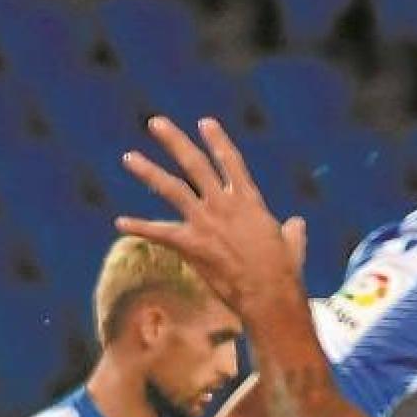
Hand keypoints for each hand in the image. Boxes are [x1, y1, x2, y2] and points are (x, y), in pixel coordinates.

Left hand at [116, 116, 307, 316]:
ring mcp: (206, 223)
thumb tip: (297, 223)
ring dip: (148, 171)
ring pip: (171, 189)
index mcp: (250, 201)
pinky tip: (120, 222)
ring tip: (128, 157)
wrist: (269, 294)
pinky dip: (139, 227)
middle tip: (156, 123)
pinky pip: (159, 233)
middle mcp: (225, 204)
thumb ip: (293, 229)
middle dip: (175, 141)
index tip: (204, 122)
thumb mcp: (294, 243)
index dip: (217, 140)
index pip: (231, 161)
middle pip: (195, 164)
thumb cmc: (285, 271)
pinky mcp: (192, 245)